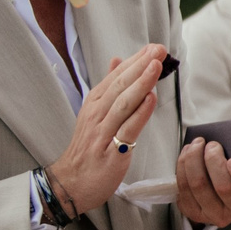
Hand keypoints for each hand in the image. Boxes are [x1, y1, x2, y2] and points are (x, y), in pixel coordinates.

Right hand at [47, 46, 166, 216]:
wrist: (71, 182)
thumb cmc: (88, 148)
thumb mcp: (94, 113)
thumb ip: (108, 88)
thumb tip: (117, 60)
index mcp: (94, 104)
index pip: (116, 77)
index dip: (134, 61)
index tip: (153, 47)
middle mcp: (96, 114)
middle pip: (119, 85)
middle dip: (140, 65)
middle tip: (159, 49)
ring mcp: (102, 132)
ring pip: (122, 103)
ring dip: (140, 83)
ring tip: (157, 66)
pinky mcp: (112, 151)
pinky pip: (127, 129)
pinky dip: (140, 112)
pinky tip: (151, 98)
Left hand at [177, 113, 230, 227]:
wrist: (226, 183)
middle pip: (223, 187)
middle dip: (212, 161)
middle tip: (211, 145)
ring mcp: (217, 214)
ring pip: (200, 188)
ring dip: (193, 162)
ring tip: (195, 146)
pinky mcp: (196, 214)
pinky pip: (184, 192)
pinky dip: (182, 170)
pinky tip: (186, 156)